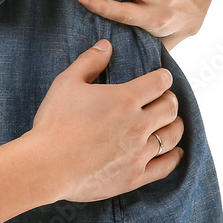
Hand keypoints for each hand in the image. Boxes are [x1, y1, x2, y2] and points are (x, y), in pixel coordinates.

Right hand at [27, 39, 182, 202]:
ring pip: (172, 136)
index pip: (160, 82)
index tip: (161, 78)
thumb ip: (89, 61)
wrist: (48, 166)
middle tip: (165, 98)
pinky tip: (175, 152)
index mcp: (125, 99)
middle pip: (170, 108)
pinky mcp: (135, 176)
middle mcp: (138, 124)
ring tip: (172, 122)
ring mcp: (139, 152)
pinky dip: (174, 157)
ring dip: (175, 125)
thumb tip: (106, 45)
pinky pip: (165, 166)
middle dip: (170, 100)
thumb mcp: (67, 82)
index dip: (163, 77)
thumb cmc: (55, 122)